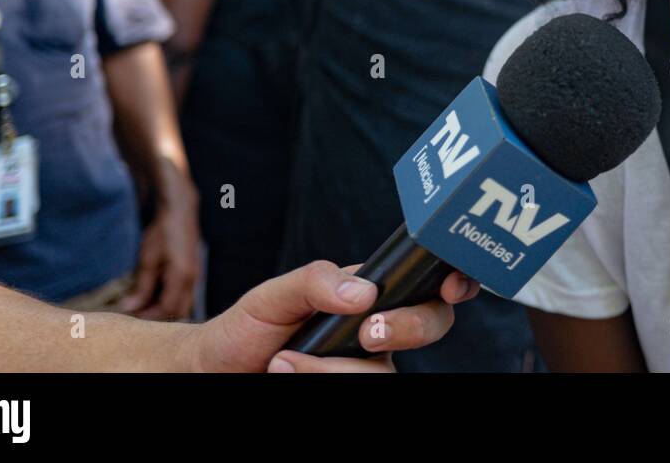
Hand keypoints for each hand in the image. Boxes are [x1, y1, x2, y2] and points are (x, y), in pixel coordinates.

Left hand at [118, 190, 200, 319]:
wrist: (180, 212)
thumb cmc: (162, 233)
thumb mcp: (148, 259)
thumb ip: (141, 286)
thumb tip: (130, 307)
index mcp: (182, 276)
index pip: (167, 308)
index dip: (149, 315)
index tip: (131, 315)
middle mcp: (193, 279)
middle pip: (179, 311)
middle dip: (158, 316)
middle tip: (137, 312)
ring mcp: (195, 276)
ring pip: (182, 303)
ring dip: (164, 307)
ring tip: (143, 303)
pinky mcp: (193, 272)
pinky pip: (184, 294)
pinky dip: (169, 298)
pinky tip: (153, 293)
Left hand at [187, 262, 478, 372]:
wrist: (215, 372)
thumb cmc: (246, 328)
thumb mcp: (272, 294)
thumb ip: (316, 280)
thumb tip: (366, 290)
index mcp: (370, 293)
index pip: (426, 283)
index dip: (454, 282)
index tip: (450, 287)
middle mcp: (378, 331)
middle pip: (430, 326)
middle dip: (408, 327)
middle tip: (367, 332)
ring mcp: (367, 367)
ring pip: (384, 371)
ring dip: (332, 370)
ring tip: (283, 362)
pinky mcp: (350, 390)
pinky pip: (361, 388)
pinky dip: (322, 380)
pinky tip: (289, 375)